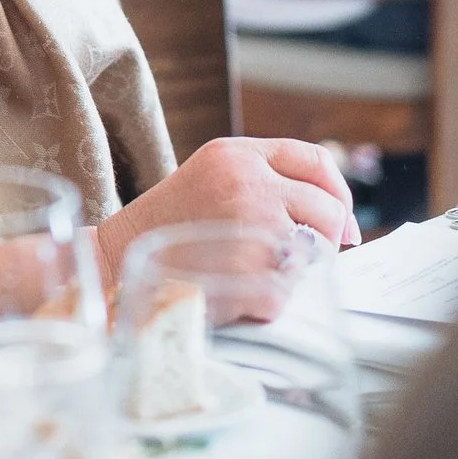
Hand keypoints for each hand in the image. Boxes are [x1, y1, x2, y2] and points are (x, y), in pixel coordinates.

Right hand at [93, 138, 360, 286]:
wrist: (116, 260)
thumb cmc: (169, 224)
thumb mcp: (211, 177)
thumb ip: (265, 180)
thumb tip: (340, 221)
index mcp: (238, 155)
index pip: (317, 161)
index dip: (338, 193)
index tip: (341, 223)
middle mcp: (250, 185)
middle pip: (328, 211)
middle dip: (325, 240)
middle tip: (301, 258)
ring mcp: (251, 231)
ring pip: (315, 256)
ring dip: (294, 272)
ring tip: (252, 274)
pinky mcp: (249, 276)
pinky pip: (289, 295)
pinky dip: (268, 303)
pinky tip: (233, 295)